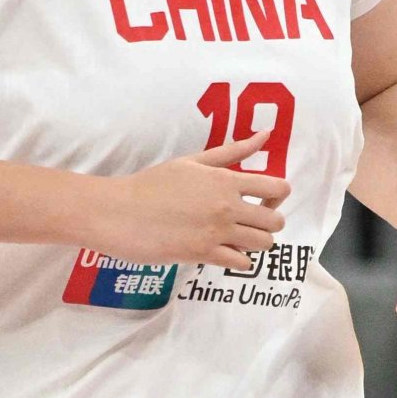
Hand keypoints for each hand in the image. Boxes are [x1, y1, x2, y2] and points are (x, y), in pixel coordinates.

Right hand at [98, 138, 288, 269]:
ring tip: (237, 238)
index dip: (277, 195)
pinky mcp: (204, 254)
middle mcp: (227, 206)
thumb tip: (266, 134)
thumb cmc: (152, 184)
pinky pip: (242, 264)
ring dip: (256, 243)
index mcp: (225, 179)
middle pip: (276, 221)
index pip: (277, 188)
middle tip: (249, 222)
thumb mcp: (192, 161)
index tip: (262, 199)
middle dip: (269, 223)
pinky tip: (224, 252)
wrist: (119, 212)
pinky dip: (239, 260)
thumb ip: (232, 151)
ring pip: (263, 244)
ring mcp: (217, 232)